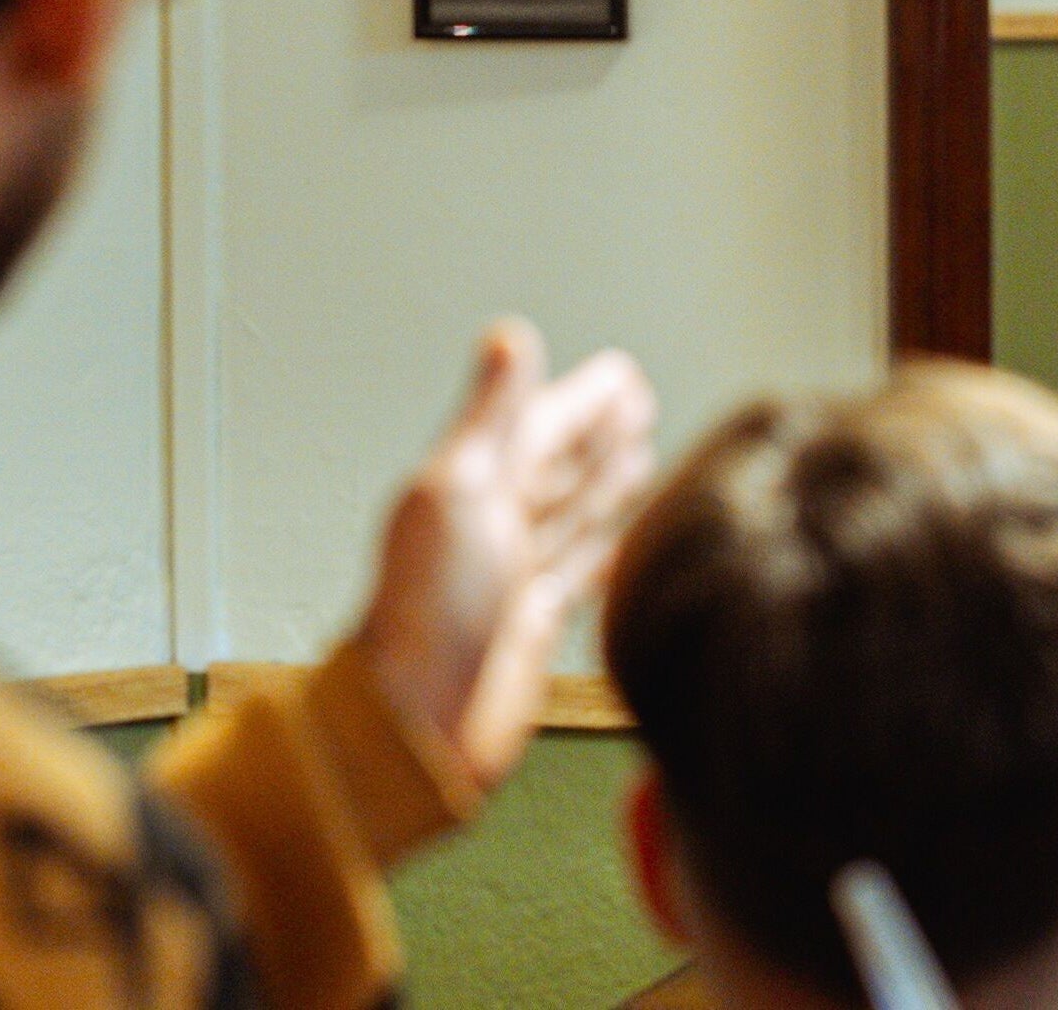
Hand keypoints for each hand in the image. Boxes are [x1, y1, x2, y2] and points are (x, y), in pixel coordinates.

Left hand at [353, 319, 656, 789]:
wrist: (416, 722)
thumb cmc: (426, 611)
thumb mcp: (460, 493)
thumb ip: (493, 417)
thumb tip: (511, 336)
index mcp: (474, 486)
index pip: (541, 426)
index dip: (583, 399)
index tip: (621, 372)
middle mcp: (496, 526)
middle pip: (559, 464)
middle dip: (597, 431)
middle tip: (639, 397)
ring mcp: (515, 576)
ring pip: (572, 514)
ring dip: (605, 482)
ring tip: (641, 454)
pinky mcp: (534, 626)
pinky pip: (580, 570)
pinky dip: (603, 547)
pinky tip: (622, 538)